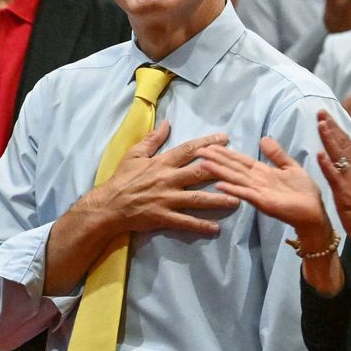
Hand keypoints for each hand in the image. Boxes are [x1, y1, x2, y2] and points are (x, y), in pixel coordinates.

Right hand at [78, 121, 239, 237]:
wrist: (109, 205)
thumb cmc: (122, 178)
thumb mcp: (134, 154)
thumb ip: (152, 139)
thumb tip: (167, 122)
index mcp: (161, 162)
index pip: (188, 150)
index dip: (208, 143)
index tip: (225, 139)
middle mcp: (167, 179)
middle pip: (198, 173)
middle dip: (221, 170)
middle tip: (240, 169)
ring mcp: (167, 199)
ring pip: (197, 199)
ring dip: (218, 200)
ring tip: (237, 200)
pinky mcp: (163, 216)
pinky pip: (185, 222)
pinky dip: (201, 225)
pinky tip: (216, 228)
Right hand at [198, 137, 331, 240]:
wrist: (314, 211)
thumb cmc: (304, 191)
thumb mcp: (291, 167)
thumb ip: (276, 154)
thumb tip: (263, 138)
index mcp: (261, 171)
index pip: (239, 160)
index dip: (225, 152)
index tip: (210, 145)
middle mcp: (255, 180)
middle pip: (232, 167)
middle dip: (216, 159)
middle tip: (198, 152)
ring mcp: (256, 191)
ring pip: (234, 178)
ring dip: (219, 171)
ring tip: (203, 164)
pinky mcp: (262, 201)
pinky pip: (244, 193)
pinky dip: (232, 189)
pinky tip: (218, 185)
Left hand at [317, 110, 350, 248]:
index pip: (348, 142)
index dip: (336, 128)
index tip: (325, 115)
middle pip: (343, 143)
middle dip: (331, 126)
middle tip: (320, 111)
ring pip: (339, 155)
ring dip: (330, 139)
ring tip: (321, 124)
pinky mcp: (345, 192)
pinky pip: (335, 177)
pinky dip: (327, 165)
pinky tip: (320, 154)